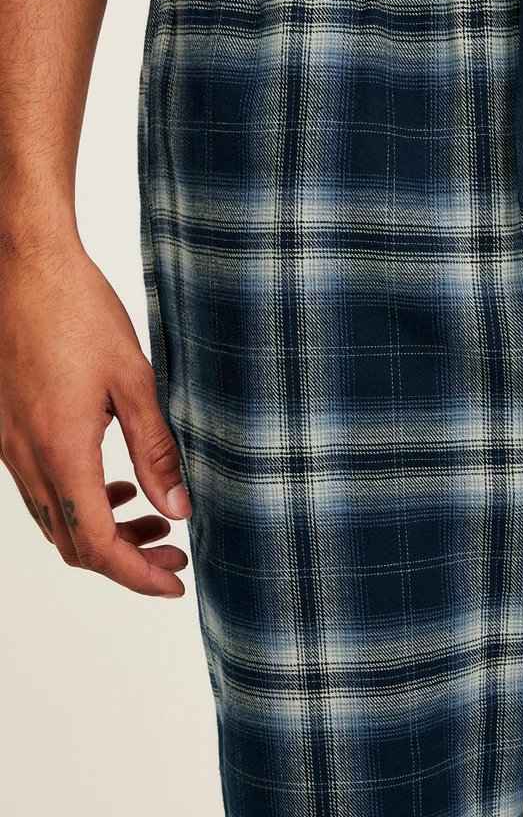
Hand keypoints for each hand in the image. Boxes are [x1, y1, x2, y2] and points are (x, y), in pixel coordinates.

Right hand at [0, 235, 191, 596]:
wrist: (24, 268)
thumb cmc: (79, 313)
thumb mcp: (135, 381)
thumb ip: (156, 450)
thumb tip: (178, 509)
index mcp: (62, 451)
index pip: (98, 546)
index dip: (138, 575)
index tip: (175, 581)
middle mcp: (27, 458)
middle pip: (73, 544)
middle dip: (126, 560)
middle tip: (174, 552)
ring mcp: (10, 446)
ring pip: (55, 520)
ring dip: (103, 532)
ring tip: (153, 519)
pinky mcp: (7, 430)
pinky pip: (41, 489)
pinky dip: (79, 502)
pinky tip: (113, 483)